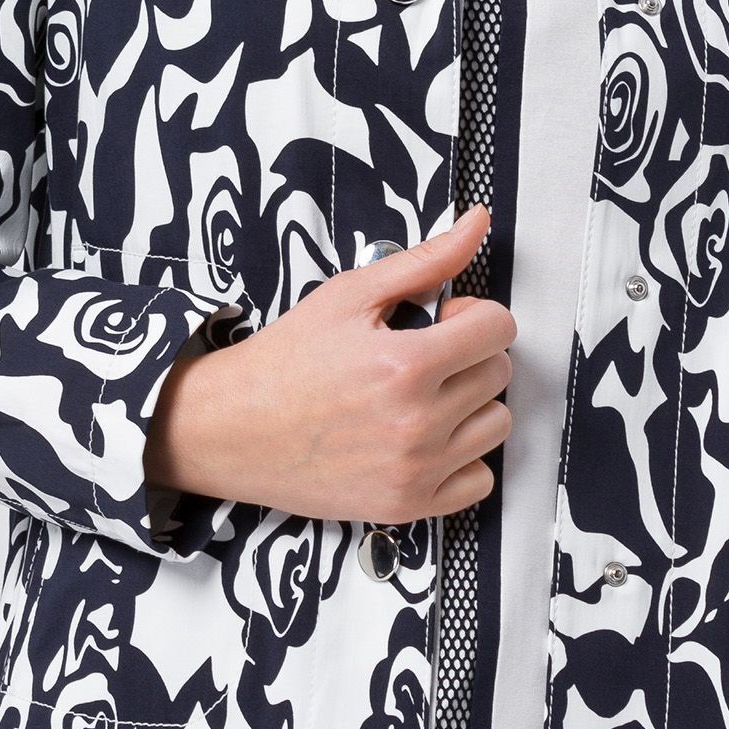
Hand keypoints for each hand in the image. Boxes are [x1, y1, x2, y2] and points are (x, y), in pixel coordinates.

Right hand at [142, 205, 514, 524]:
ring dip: (469, 405)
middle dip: (468, 356)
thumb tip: (479, 222)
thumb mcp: (349, 295)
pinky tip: (424, 441)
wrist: (230, 429)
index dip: (473, 315)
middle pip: (498, 374)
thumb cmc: (285, 360)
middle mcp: (417, 423)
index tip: (443, 322)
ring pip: (495, 425)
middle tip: (420, 357)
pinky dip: (462, 460)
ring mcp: (415, 470)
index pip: (499, 328)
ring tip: (421, 398)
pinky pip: (479, 480)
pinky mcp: (406, 506)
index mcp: (407, 365)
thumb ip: (424, 261)